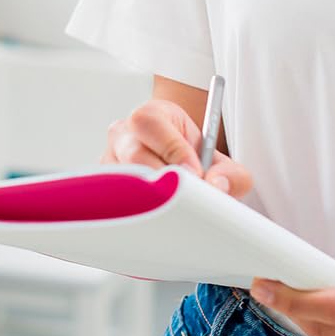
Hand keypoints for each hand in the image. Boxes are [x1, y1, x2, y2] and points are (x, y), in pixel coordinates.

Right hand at [102, 97, 252, 197]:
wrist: (176, 165)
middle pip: (133, 155)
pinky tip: (156, 219)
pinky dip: (137, 212)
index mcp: (151, 116)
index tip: (195, 172)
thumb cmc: (190, 157)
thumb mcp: (217, 158)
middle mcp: (123, 135)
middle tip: (185, 196)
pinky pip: (115, 200)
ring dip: (149, 198)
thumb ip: (230, 172)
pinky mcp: (104, 188)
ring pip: (121, 181)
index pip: (151, 123)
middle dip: (163, 178)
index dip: (174, 150)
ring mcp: (109, 162)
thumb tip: (217, 186)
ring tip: (174, 211)